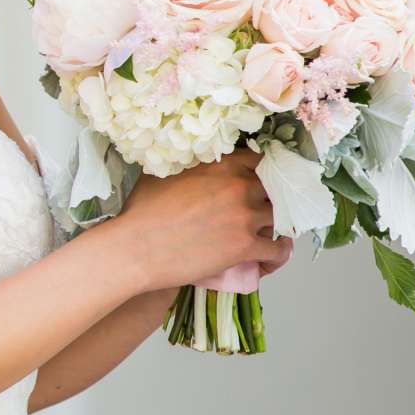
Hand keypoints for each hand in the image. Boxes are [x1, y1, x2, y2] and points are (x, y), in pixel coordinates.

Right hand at [114, 148, 292, 291]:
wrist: (135, 249)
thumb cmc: (141, 213)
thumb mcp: (163, 173)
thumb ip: (189, 164)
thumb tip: (193, 162)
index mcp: (222, 165)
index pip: (261, 161)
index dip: (264, 173)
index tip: (263, 183)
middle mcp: (239, 187)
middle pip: (274, 190)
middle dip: (271, 199)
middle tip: (265, 210)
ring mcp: (244, 217)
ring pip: (278, 219)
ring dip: (275, 226)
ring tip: (270, 232)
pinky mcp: (245, 247)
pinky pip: (276, 250)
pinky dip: (279, 253)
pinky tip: (276, 252)